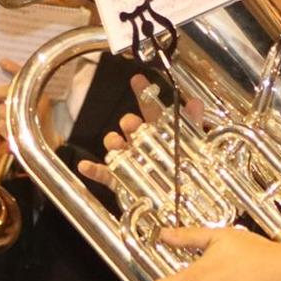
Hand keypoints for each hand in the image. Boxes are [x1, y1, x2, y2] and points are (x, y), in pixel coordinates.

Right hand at [75, 78, 205, 189]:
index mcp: (157, 131)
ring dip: (113, 142)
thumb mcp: (193, 145)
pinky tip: (85, 166)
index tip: (137, 79)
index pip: (149, 107)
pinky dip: (92, 169)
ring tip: (116, 144)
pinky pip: (103, 172)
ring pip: (115, 145)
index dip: (143, 92)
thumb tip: (195, 102)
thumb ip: (192, 124)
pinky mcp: (120, 179)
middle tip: (131, 124)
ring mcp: (129, 160)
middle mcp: (141, 142)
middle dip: (128, 122)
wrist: (179, 202)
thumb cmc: (184, 171)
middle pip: (129, 125)